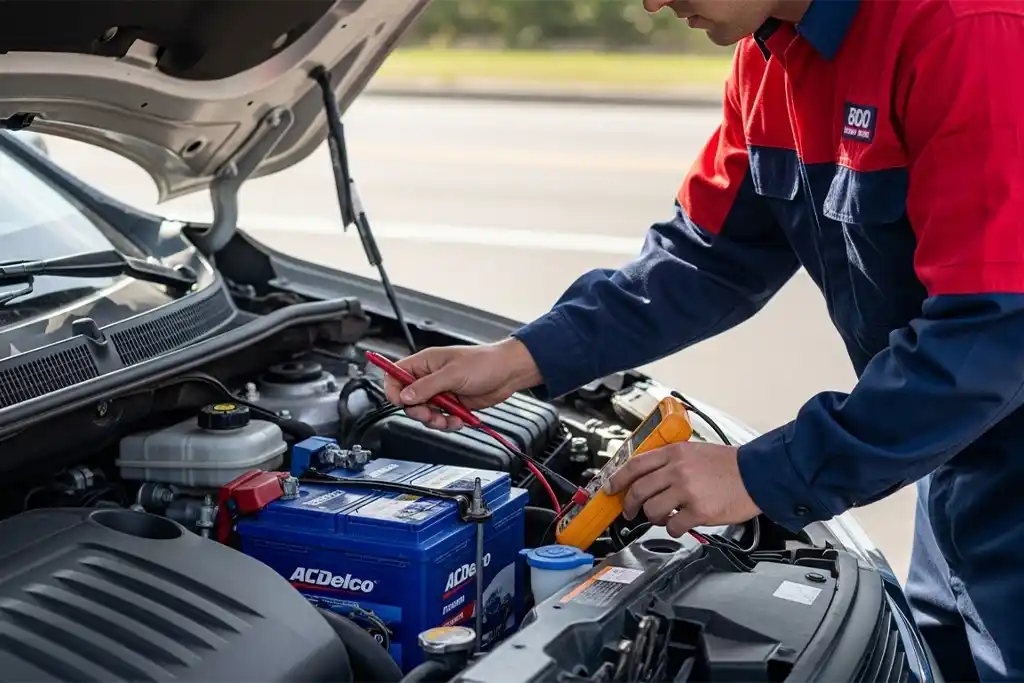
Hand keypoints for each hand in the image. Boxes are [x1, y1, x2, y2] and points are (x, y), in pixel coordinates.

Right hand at [381, 338, 541, 430]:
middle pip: (408, 400)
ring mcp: (441, 392)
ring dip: (434, 420)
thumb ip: (427, 386)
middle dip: (418, 410)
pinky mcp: (452, 405)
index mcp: (425, 363)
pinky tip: (458, 419)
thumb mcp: (452, 374)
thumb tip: (405, 396)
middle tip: (429, 414)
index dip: (392, 389)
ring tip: (448, 419)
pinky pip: (441, 419)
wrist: (508, 373)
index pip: (395, 375)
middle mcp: (429, 378)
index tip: (400, 402)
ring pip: (424, 413)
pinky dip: (447, 423)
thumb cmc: (484, 363)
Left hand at [604, 442, 759, 537]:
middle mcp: (677, 470)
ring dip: (655, 518)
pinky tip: (682, 525)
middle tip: (630, 512)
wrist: (757, 474)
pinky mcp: (699, 511)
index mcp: (674, 453)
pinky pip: (673, 526)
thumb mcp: (694, 452)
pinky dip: (674, 529)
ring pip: (652, 511)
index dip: (618, 479)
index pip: (635, 465)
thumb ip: (670, 462)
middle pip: (638, 490)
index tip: (611, 488)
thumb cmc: (728, 465)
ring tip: (667, 516)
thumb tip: (646, 477)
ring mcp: (687, 491)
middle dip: (630, 505)